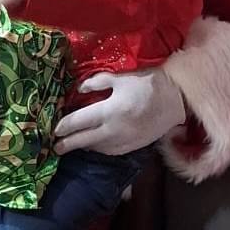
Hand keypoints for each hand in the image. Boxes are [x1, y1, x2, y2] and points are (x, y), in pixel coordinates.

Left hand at [54, 67, 186, 155]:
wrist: (176, 99)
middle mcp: (114, 129)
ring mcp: (124, 141)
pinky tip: (94, 146)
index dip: (64, 126)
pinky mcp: (133, 146)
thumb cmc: (148, 83)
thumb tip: (80, 89)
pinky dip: (99, 149)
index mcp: (109, 111)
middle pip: (84, 140)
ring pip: (97, 148)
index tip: (53, 130)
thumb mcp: (120, 78)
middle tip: (55, 147)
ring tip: (73, 145)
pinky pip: (111, 151)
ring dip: (83, 147)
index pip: (78, 121)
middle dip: (67, 144)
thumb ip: (97, 83)